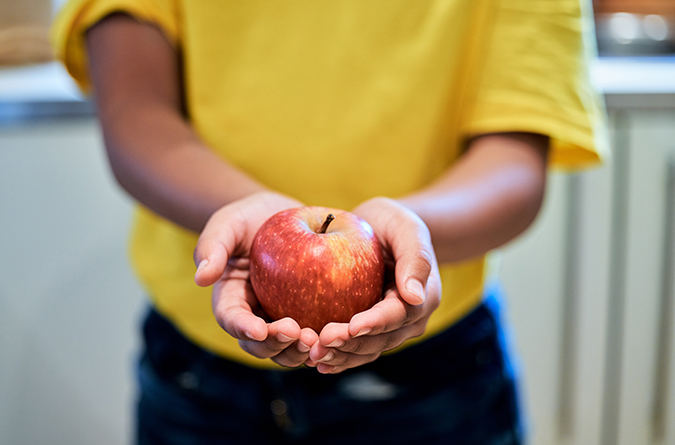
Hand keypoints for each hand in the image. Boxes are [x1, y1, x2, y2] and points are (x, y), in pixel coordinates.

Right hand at [194, 192, 318, 366]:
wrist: (281, 217)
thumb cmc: (249, 217)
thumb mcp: (228, 224)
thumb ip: (213, 246)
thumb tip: (201, 277)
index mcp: (230, 299)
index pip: (231, 319)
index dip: (243, 328)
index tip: (259, 329)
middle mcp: (253, 316)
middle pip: (259, 344)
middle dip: (276, 345)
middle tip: (298, 334)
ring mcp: (279, 320)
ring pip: (285, 350)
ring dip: (299, 352)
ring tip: (317, 341)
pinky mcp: (305, 317)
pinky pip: (312, 337)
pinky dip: (322, 342)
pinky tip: (338, 335)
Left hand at [308, 197, 441, 373]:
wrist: (376, 229)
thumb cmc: (391, 222)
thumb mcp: (405, 227)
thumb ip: (415, 257)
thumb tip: (414, 296)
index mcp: (422, 297)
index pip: (398, 314)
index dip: (375, 323)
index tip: (352, 326)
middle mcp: (408, 320)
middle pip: (380, 340)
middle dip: (351, 345)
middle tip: (321, 343)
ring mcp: (387, 329)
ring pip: (366, 351)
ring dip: (340, 357)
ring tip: (313, 356)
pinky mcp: (367, 331)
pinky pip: (353, 350)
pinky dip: (336, 358)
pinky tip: (313, 361)